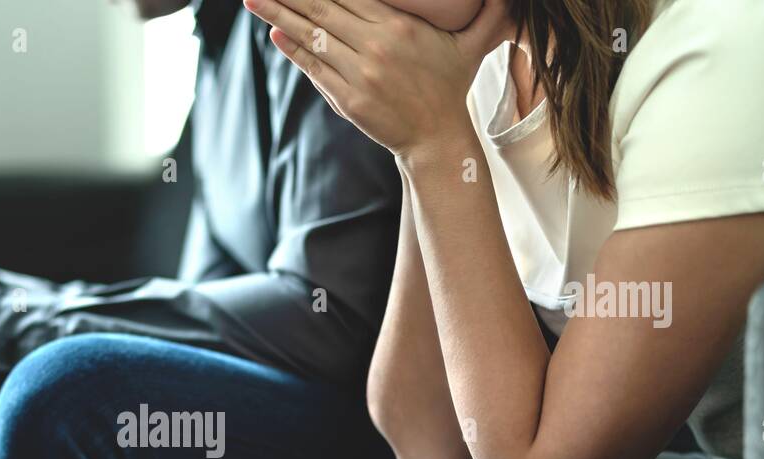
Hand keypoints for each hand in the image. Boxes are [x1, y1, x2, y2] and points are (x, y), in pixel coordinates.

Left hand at [243, 0, 511, 156]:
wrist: (437, 140)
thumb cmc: (450, 88)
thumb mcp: (472, 45)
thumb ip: (489, 13)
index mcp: (400, 26)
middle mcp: (376, 47)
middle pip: (324, 6)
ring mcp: (359, 75)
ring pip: (312, 36)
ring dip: (279, 14)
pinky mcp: (347, 100)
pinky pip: (315, 69)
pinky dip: (293, 49)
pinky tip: (275, 31)